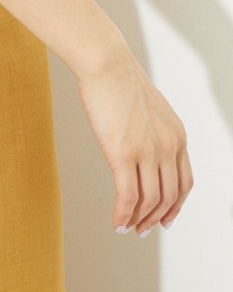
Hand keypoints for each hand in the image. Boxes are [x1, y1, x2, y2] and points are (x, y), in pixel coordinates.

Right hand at [77, 48, 193, 235]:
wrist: (106, 62)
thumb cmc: (120, 78)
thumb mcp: (151, 107)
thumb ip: (156, 130)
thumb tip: (145, 148)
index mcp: (178, 135)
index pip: (185, 182)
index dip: (177, 205)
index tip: (166, 218)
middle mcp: (168, 146)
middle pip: (169, 197)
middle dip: (157, 218)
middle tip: (144, 229)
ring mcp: (147, 151)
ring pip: (149, 201)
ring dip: (139, 221)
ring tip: (127, 228)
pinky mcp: (123, 154)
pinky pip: (127, 197)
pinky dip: (123, 215)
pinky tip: (117, 223)